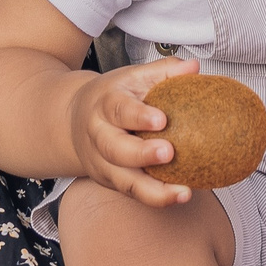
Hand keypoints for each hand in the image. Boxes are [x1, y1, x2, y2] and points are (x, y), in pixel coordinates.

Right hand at [64, 56, 202, 208]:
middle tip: (169, 153)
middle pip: (115, 149)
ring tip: (183, 192)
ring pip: (123, 181)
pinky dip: (155, 197)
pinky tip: (179, 196)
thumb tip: (193, 67)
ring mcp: (102, 163)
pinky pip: (132, 193)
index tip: (162, 120)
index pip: (119, 110)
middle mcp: (99, 136)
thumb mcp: (133, 77)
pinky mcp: (109, 181)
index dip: (139, 116)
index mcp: (105, 105)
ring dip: (153, 190)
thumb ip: (163, 71)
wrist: (72, 120)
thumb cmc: (112, 97)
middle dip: (141, 154)